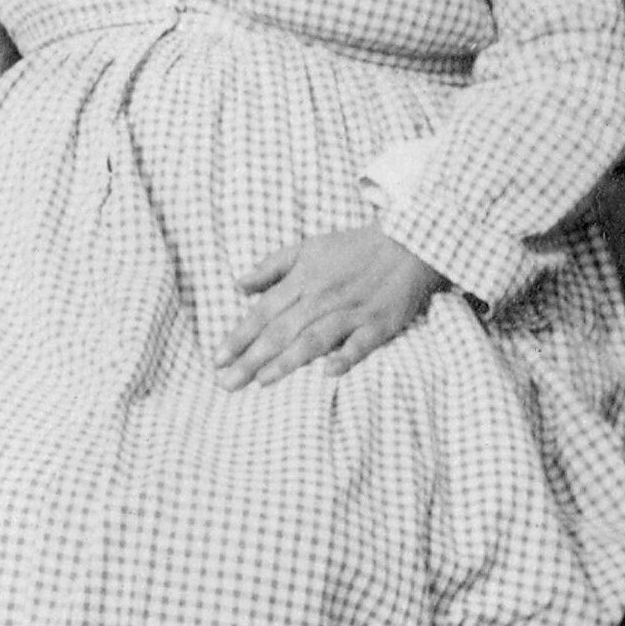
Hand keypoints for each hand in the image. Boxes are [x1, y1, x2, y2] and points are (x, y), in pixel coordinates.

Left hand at [214, 226, 446, 390]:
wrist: (407, 242)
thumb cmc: (352, 248)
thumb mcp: (306, 247)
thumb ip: (271, 267)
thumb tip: (238, 285)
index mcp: (302, 280)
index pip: (263, 312)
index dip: (239, 336)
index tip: (217, 359)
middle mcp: (322, 297)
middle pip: (282, 331)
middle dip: (252, 358)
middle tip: (227, 383)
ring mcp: (351, 312)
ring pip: (314, 339)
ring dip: (288, 361)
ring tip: (262, 381)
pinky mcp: (380, 324)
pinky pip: (361, 343)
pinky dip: (346, 357)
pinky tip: (328, 373)